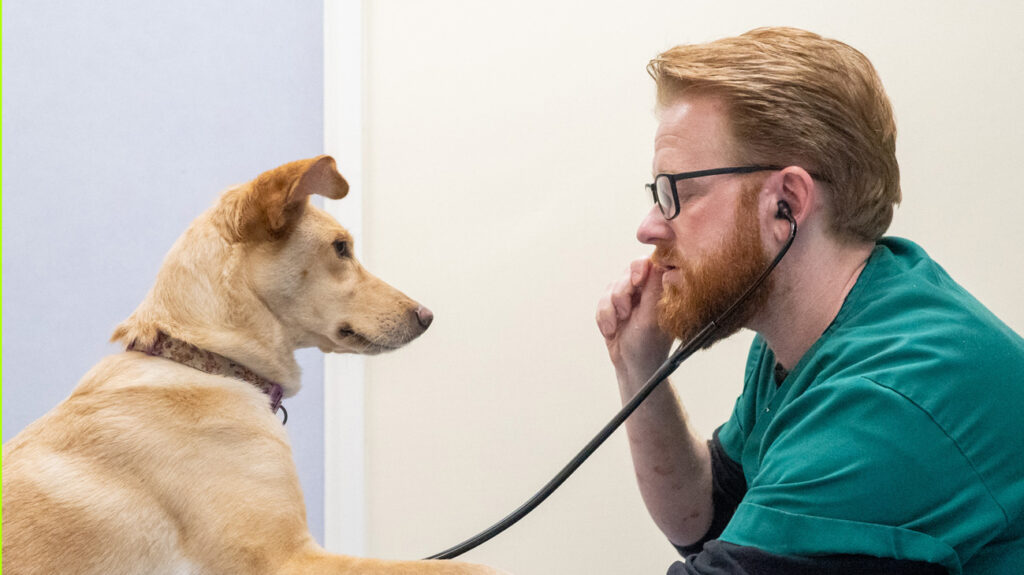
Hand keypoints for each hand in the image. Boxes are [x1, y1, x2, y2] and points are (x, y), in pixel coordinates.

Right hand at [596, 257, 674, 380]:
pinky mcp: (615, 306)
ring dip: (610, 309)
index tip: (636, 283)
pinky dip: (603, 317)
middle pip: (627, 272)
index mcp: (662, 291)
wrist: (631, 367)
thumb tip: (663, 264)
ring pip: (612, 287)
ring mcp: (631, 297)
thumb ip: (654, 289)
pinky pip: (602, 300)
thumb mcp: (651, 317)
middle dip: (620, 294)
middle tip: (625, 313)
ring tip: (617, 327)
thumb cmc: (647, 346)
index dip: (639, 269)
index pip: (651, 263)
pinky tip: (611, 331)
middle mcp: (647, 290)